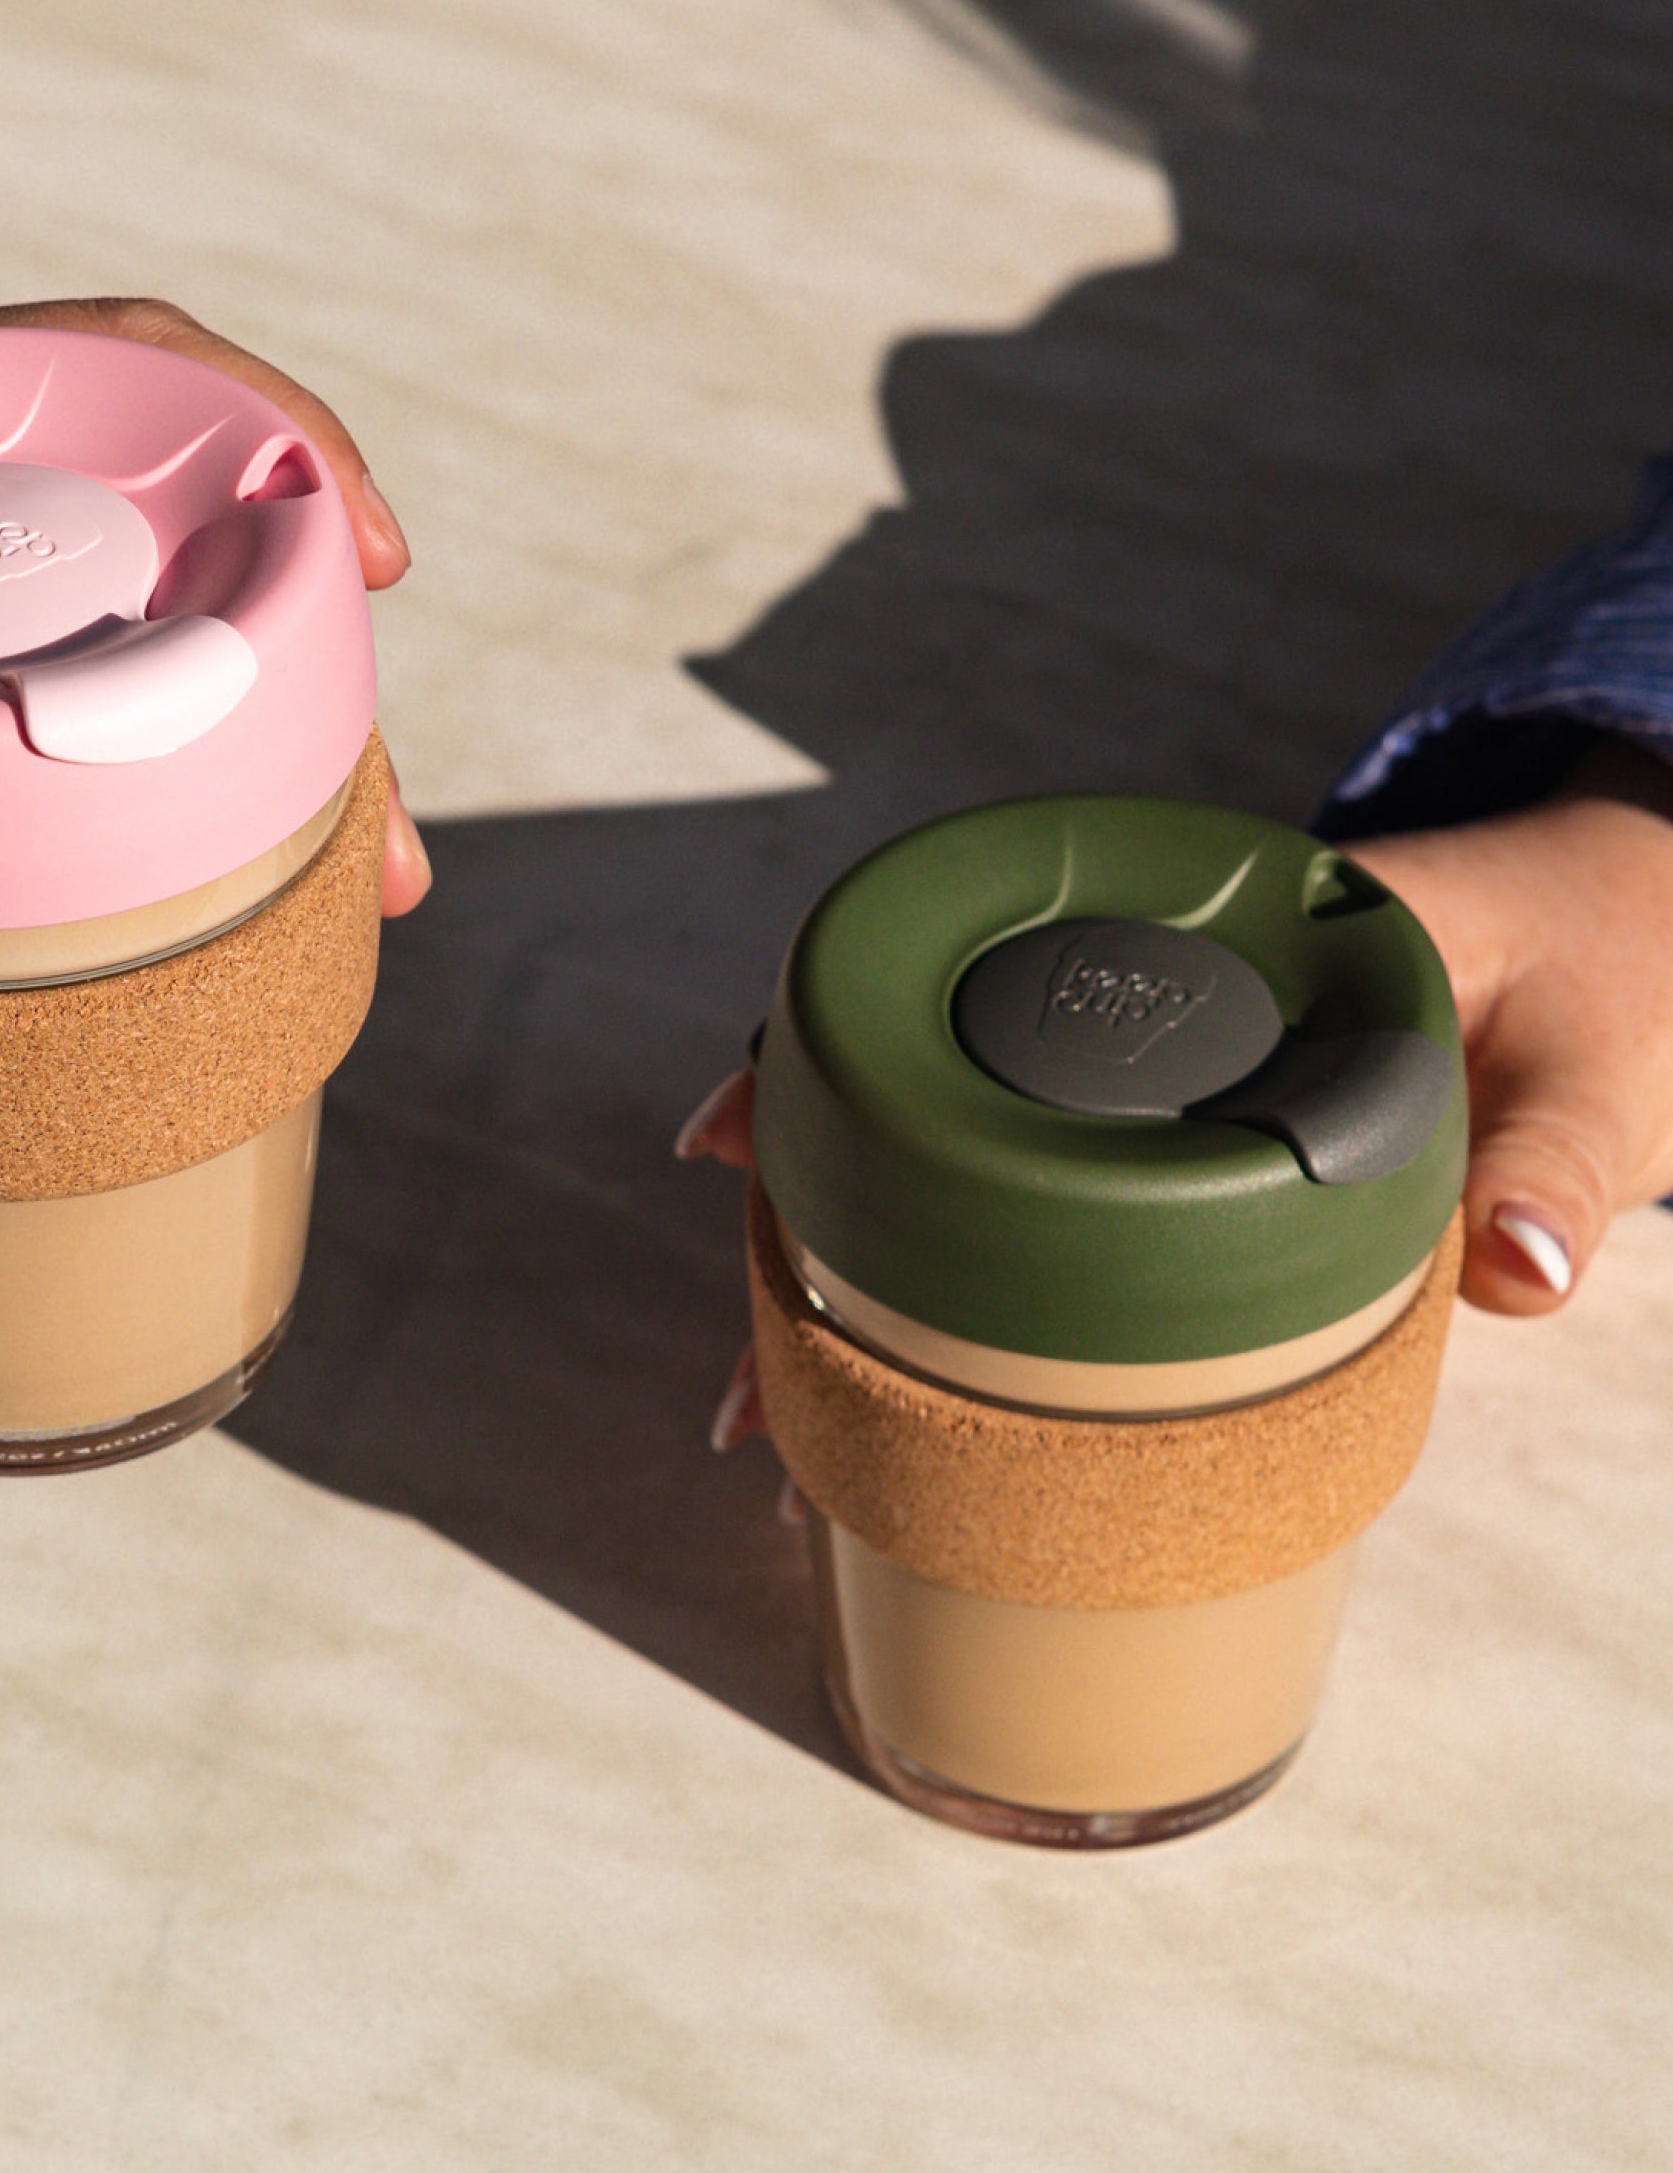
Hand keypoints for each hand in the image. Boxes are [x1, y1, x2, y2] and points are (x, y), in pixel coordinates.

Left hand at [0, 295, 430, 1018]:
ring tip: (359, 888)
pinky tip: (250, 875)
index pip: (127, 364)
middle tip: (380, 842)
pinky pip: (121, 678)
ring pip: (185, 626)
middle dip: (321, 686)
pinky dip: (202, 768)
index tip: (366, 552)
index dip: (273, 437)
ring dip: (291, 748)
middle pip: (204, 539)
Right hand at [675, 741, 1672, 1321]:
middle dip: (816, 1228)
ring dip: (872, 1277)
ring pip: (964, 1163)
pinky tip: (917, 1382)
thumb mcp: (1602, 1058)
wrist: (1644, 904)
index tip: (739, 1134)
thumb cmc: (1612, 953)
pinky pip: (1041, 1199)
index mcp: (1220, 934)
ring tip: (793, 1415)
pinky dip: (960, 1283)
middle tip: (746, 1381)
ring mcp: (1156, 1068)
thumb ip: (1559, 1160)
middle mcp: (1155, 996)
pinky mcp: (1185, 1130)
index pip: (976, 982)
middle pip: (926, 1094)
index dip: (829, 1056)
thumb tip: (1516, 1275)